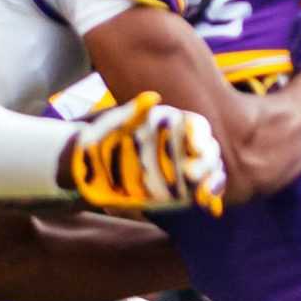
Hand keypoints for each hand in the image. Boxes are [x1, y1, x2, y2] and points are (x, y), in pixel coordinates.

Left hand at [64, 91, 225, 214]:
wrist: (89, 169)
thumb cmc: (98, 142)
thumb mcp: (108, 125)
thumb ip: (130, 113)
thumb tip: (153, 97)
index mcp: (170, 124)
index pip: (196, 127)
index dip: (199, 136)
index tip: (195, 147)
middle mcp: (182, 144)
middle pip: (208, 150)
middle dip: (205, 163)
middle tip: (191, 175)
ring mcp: (185, 166)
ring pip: (211, 170)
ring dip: (211, 181)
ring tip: (202, 195)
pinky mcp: (184, 187)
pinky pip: (205, 189)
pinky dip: (210, 194)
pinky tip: (208, 204)